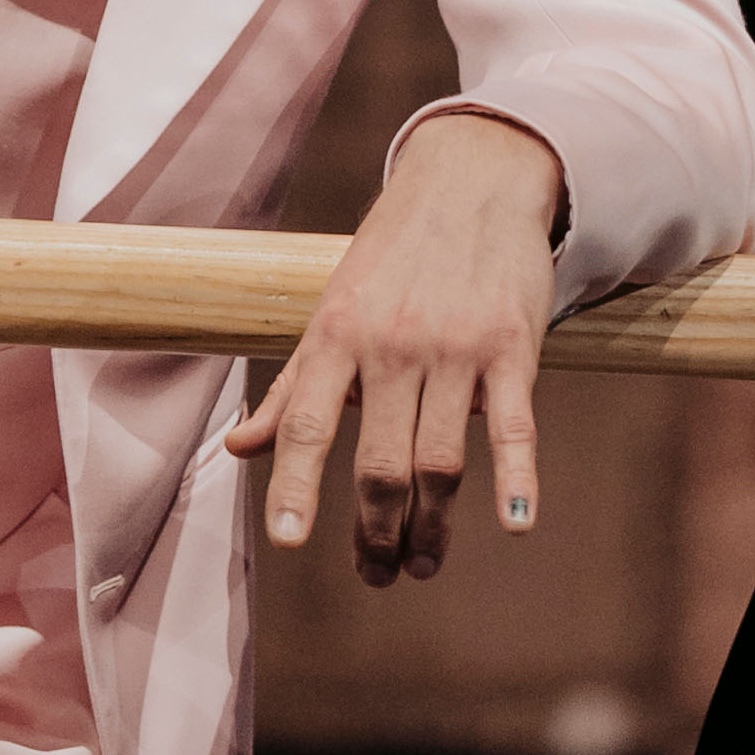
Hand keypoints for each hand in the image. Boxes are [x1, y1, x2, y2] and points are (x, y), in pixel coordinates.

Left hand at [225, 110, 561, 586]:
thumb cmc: (394, 254)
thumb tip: (237, 447)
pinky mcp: (512, 346)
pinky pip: (512, 425)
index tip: (288, 539)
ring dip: (431, 527)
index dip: (293, 483)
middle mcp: (390, 345)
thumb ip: (293, 385)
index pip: (305, 423)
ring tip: (423, 564)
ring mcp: (454, 348)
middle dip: (375, 532)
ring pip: (439, 461)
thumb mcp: (332, 309)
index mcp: (335, 336)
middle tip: (377, 575)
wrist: (473, 179)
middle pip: (379, 464)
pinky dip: (516, 478)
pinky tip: (515, 523)